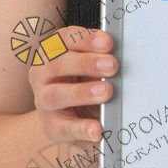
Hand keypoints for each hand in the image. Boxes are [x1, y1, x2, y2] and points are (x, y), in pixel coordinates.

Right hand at [28, 25, 116, 144]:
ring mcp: (44, 102)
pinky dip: (81, 128)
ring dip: (82, 92)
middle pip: (58, 64)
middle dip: (86, 63)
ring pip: (55, 95)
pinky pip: (63, 128)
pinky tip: (97, 129)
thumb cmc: (85, 82)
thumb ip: (103, 57)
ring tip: (106, 92)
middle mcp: (43, 74)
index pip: (65, 39)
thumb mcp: (92, 66)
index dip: (86, 39)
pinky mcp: (51, 127)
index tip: (108, 42)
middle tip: (112, 65)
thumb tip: (125, 54)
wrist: (72, 117)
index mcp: (54, 52)